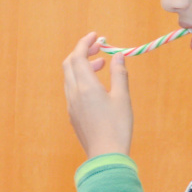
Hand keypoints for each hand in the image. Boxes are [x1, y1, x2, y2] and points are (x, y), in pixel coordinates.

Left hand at [62, 32, 132, 158]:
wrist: (105, 155)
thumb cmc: (117, 127)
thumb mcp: (122, 98)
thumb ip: (119, 74)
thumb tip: (118, 56)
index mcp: (85, 87)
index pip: (77, 57)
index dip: (84, 43)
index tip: (96, 36)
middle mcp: (73, 94)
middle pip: (69, 64)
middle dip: (82, 52)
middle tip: (100, 47)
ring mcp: (71, 105)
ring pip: (70, 77)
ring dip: (83, 66)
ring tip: (102, 64)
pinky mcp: (73, 114)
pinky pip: (72, 89)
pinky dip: (82, 79)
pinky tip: (97, 84)